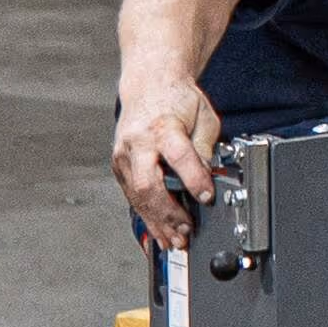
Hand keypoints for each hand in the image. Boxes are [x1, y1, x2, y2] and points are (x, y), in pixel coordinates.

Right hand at [112, 77, 223, 248]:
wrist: (149, 85)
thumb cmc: (178, 99)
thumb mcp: (204, 116)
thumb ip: (206, 148)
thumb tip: (208, 178)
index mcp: (163, 126)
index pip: (178, 157)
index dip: (194, 179)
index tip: (207, 197)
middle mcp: (138, 142)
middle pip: (149, 184)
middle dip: (168, 213)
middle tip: (186, 232)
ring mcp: (124, 155)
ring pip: (137, 197)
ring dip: (157, 222)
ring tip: (175, 241)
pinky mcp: (119, 166)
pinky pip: (132, 196)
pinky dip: (147, 216)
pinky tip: (159, 231)